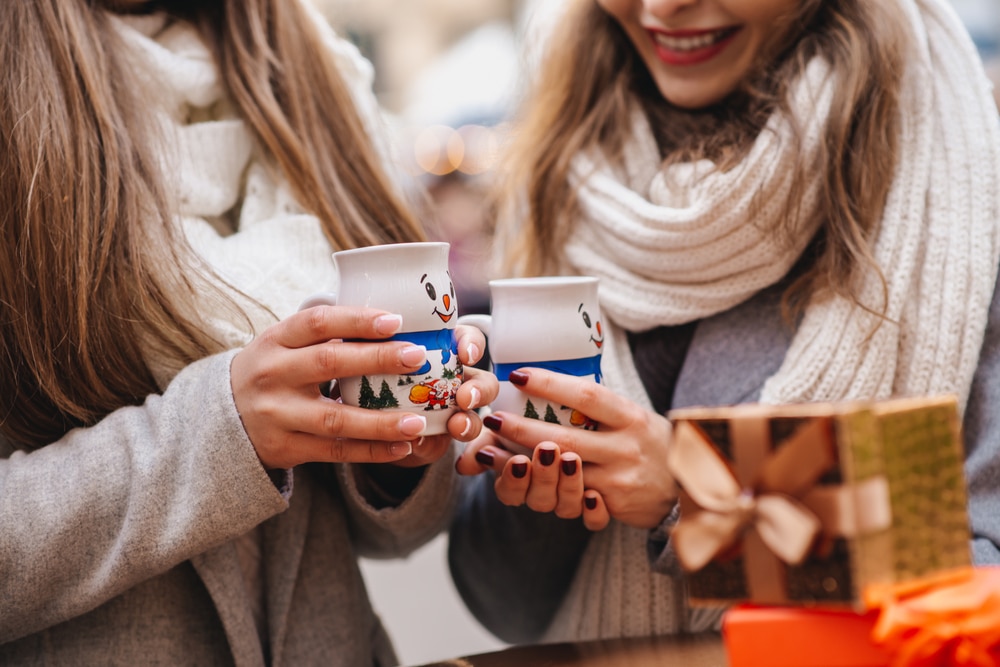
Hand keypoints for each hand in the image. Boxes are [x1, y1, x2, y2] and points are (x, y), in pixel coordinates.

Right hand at [232, 305, 442, 468]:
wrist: (222, 418)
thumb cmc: (273, 372)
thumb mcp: (284, 345)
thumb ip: (324, 334)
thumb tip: (393, 322)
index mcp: (276, 340)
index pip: (317, 322)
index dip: (356, 320)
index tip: (395, 320)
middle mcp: (273, 374)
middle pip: (328, 363)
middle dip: (377, 359)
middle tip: (418, 357)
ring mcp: (277, 414)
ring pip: (335, 418)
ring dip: (381, 422)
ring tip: (418, 421)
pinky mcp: (285, 448)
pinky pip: (335, 451)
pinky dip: (371, 450)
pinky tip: (402, 447)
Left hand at [389, 324, 498, 467]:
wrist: (385, 438)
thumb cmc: (380, 402)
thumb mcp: (377, 396)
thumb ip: (388, 403)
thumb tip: (403, 421)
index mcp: (439, 353)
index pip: (465, 339)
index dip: (471, 344)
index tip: (466, 354)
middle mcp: (456, 378)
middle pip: (482, 377)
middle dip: (479, 387)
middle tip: (465, 398)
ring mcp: (460, 409)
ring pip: (479, 414)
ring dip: (473, 419)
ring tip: (457, 428)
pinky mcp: (459, 436)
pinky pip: (477, 443)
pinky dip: (473, 451)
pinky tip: (466, 460)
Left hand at [456, 368, 677, 529]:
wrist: (688, 487)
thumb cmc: (649, 443)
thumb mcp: (633, 416)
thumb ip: (597, 407)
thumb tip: (544, 385)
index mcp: (630, 416)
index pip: (587, 396)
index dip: (550, 385)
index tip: (517, 375)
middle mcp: (626, 446)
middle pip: (566, 438)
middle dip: (522, 429)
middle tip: (491, 419)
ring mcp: (619, 479)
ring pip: (562, 473)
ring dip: (521, 464)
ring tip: (490, 452)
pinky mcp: (614, 505)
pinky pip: (572, 500)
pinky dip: (542, 489)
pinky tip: (518, 482)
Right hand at [457, 435, 610, 530]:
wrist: (600, 434)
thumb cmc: (545, 424)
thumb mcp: (511, 431)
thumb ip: (487, 443)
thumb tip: (463, 464)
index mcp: (522, 481)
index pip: (511, 491)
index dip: (513, 479)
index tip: (517, 460)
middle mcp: (547, 494)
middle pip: (540, 499)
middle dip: (542, 475)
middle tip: (547, 449)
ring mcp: (576, 499)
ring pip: (567, 507)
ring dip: (567, 484)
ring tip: (571, 458)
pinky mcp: (607, 504)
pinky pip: (597, 520)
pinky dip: (594, 512)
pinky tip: (595, 496)